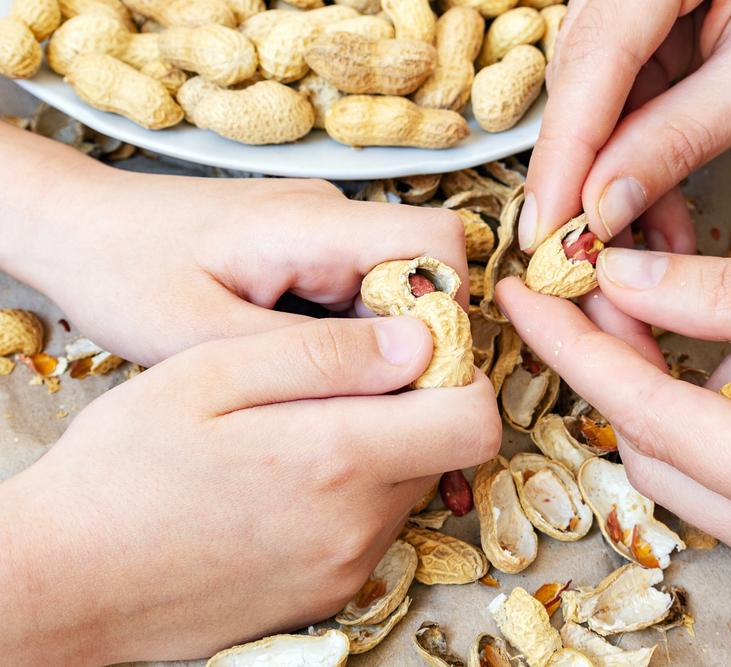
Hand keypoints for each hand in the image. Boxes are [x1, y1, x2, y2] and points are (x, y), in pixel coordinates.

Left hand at [0, 122, 466, 366]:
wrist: (72, 228)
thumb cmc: (122, 273)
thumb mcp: (202, 337)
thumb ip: (307, 356)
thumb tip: (409, 369)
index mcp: (312, 224)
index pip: (439, 243)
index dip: (452, 311)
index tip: (419, 378)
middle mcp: (331, 216)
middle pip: (425, 272)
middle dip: (415, 344)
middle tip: (370, 408)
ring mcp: (320, 231)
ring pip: (393, 291)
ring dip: (379, 347)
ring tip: (329, 396)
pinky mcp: (305, 250)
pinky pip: (357, 295)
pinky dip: (350, 341)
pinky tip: (308, 376)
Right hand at [0, 317, 500, 663]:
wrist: (66, 581)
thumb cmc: (122, 469)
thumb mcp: (211, 373)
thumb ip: (325, 354)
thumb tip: (416, 341)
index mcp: (338, 458)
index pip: (473, 420)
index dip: (457, 375)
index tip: (410, 350)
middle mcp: (359, 524)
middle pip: (443, 450)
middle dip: (414, 408)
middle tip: (339, 385)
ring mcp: (346, 566)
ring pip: (408, 486)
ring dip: (380, 451)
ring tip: (299, 433)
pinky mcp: (329, 593)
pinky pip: (373, 528)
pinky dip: (352, 495)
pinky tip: (287, 482)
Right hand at [519, 0, 730, 251]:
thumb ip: (681, 136)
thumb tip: (603, 203)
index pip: (590, 65)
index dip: (562, 156)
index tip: (544, 230)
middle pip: (581, 86)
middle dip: (581, 177)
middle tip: (577, 255)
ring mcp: (646, 11)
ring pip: (601, 106)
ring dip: (615, 183)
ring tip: (638, 246)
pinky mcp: (662, 41)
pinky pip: (632, 110)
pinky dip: (643, 168)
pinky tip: (659, 215)